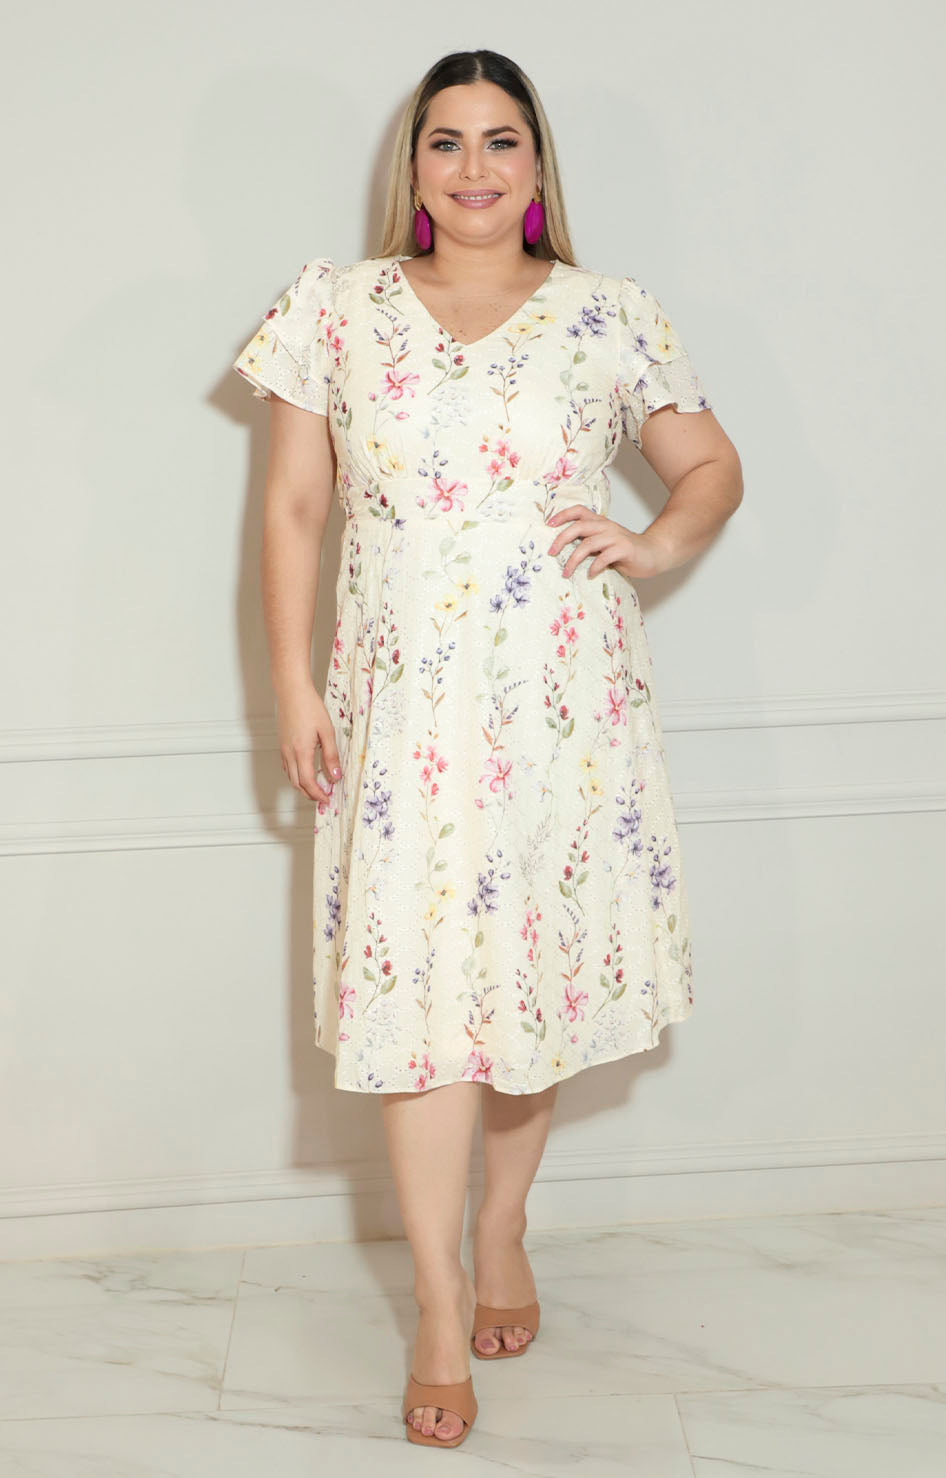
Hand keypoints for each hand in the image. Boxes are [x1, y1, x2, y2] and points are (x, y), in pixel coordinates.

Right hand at [274, 680, 341, 802]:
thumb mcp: (327, 732)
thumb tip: (335, 776)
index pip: (308, 783)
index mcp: (302, 752)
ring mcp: (284, 750)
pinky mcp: (283, 745)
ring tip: (317, 787)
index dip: (318, 794)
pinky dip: (296, 776)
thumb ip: (331, 756)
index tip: (327, 799)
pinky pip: (288, 767)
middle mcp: (290, 754)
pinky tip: (306, 772)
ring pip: (291, 777)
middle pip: (297, 784)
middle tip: (324, 796)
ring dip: (303, 786)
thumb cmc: (310, 707)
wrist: (292, 692)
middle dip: (310, 794)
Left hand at [546, 505, 670, 579]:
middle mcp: (606, 527)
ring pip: (588, 544)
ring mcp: (616, 537)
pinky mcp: (624, 549)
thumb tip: (563, 550)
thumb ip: (588, 543)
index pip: (579, 511)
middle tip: (551, 553)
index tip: (548, 524)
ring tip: (566, 572)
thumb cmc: (626, 551)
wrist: (654, 553)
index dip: (562, 515)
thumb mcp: (604, 543)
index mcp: (600, 523)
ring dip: (574, 559)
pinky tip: (591, 575)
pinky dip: (594, 567)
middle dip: (561, 539)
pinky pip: (604, 557)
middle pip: (579, 527)